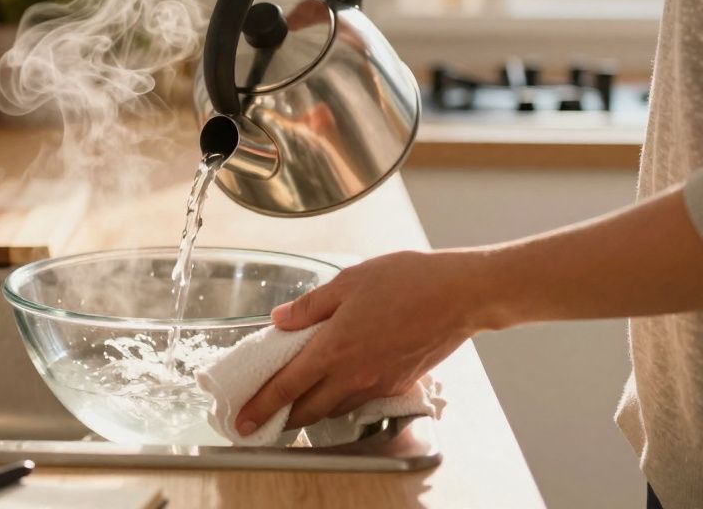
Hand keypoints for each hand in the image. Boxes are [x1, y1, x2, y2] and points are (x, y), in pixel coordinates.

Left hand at [235, 250, 486, 434]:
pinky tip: (342, 381)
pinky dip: (343, 398)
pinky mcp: (398, 386)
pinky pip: (361, 400)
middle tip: (267, 414)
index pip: (286, 387)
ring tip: (301, 397)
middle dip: (284, 417)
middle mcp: (353, 375)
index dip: (261, 406)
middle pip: (308, 410)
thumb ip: (309, 306)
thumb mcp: (348, 282)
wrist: (458, 296)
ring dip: (314, 408)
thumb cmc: (406, 282)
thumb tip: (279, 320)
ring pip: (335, 408)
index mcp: (333, 349)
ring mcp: (377, 384)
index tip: (243, 420)